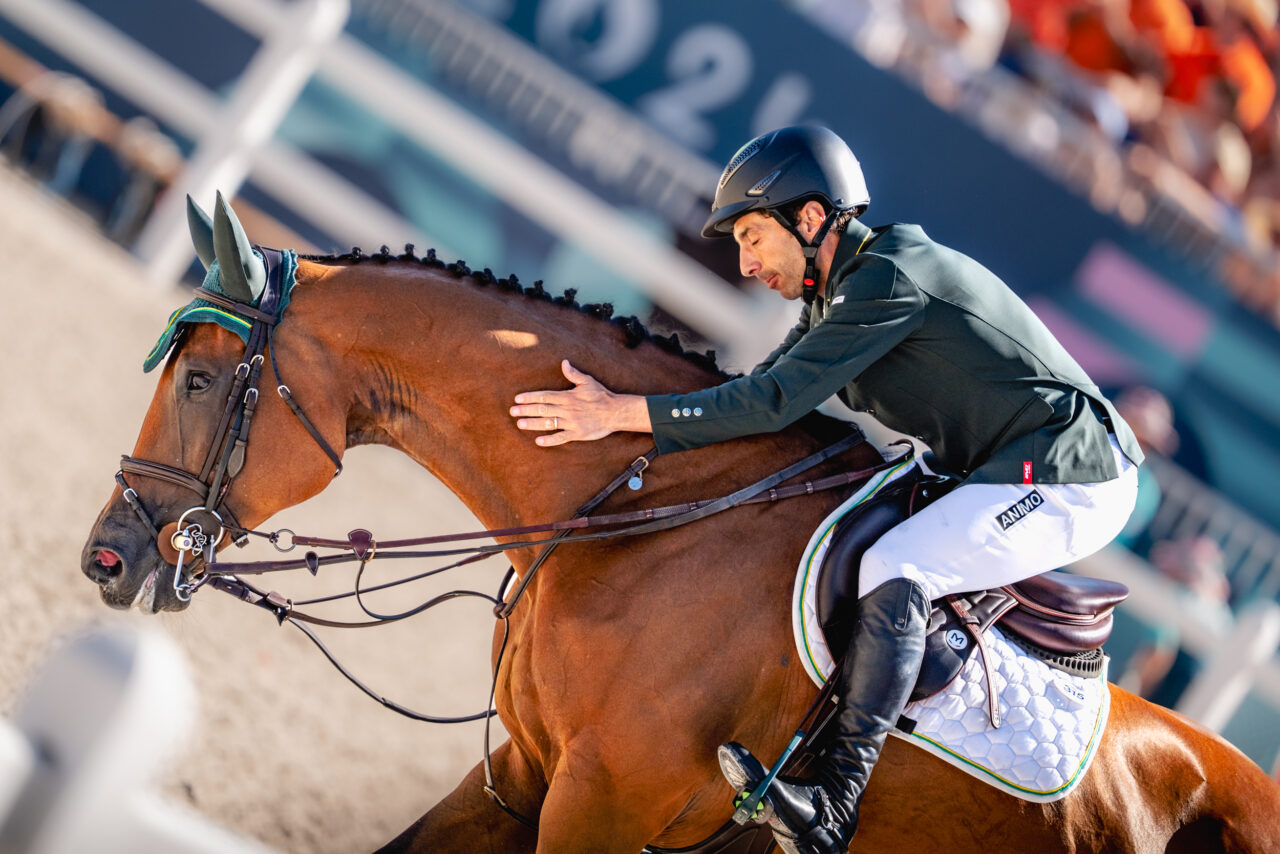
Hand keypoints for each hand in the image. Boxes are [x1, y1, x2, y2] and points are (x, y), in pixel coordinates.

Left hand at [510, 360, 650, 445]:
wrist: (616, 412)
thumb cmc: (601, 395)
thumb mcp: (588, 381)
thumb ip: (574, 374)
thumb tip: (564, 362)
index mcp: (568, 396)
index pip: (545, 396)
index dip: (530, 397)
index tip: (517, 398)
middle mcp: (567, 410)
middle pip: (543, 409)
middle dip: (526, 410)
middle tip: (513, 411)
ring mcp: (571, 423)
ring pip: (548, 423)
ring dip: (533, 424)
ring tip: (520, 424)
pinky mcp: (577, 433)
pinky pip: (560, 438)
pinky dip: (549, 440)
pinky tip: (538, 441)